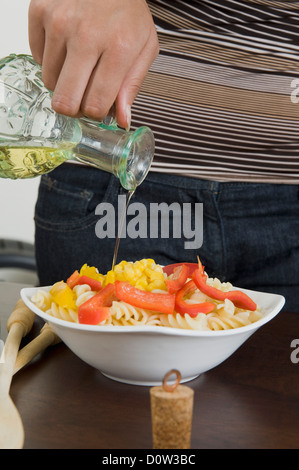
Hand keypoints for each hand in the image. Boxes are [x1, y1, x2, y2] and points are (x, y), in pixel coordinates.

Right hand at [28, 0, 158, 128]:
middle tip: (81, 96)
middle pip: (66, 100)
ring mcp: (59, 23)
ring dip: (63, 80)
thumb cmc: (127, 8)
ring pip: (49, 82)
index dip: (94, 113)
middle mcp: (86, 36)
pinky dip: (49, 59)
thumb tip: (121, 119)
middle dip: (74, 107)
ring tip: (78, 64)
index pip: (94, 104)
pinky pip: (36, 57)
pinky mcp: (39, 12)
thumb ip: (132, 85)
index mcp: (118, 48)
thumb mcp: (145, 46)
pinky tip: (65, 47)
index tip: (96, 106)